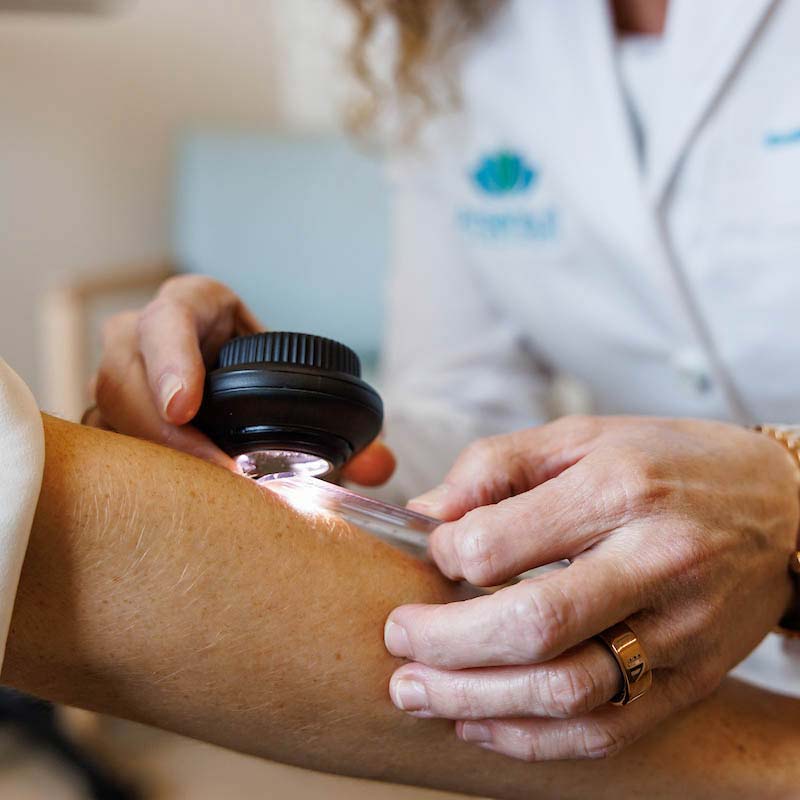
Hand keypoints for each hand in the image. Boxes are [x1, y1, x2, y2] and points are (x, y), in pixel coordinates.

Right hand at [85, 275, 394, 484]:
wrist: (233, 379)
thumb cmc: (267, 373)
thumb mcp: (304, 380)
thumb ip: (354, 425)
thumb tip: (381, 464)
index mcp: (193, 306)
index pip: (170, 316)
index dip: (171, 358)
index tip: (184, 406)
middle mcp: (145, 337)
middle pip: (123, 371)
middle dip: (154, 425)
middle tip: (208, 470)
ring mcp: (123, 377)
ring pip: (107, 409)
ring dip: (149, 453)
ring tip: (198, 495)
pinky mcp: (114, 414)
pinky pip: (110, 441)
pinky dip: (141, 472)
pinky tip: (174, 500)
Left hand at [384, 416, 798, 759]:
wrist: (783, 507)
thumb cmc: (669, 463)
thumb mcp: (581, 437)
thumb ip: (496, 467)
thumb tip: (425, 515)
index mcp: (619, 489)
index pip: (503, 541)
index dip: (447, 554)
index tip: (432, 554)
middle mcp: (655, 562)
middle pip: (531, 625)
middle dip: (443, 642)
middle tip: (396, 638)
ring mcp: (680, 631)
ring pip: (565, 692)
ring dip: (473, 702)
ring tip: (415, 692)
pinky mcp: (691, 680)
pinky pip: (604, 730)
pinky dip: (530, 739)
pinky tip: (479, 724)